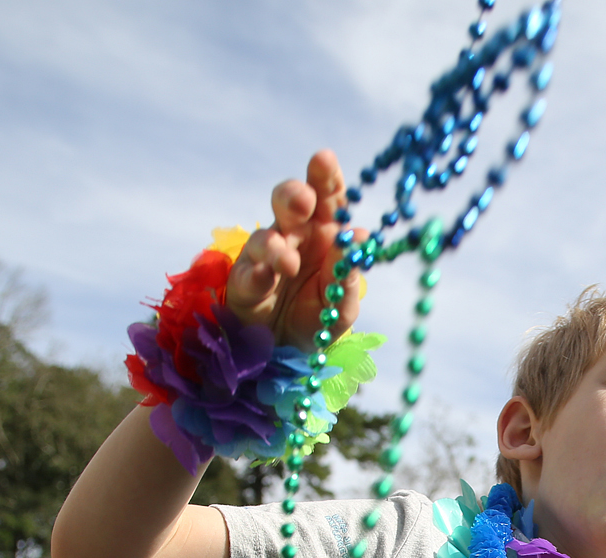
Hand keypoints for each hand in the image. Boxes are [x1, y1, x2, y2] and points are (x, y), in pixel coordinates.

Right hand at [225, 150, 364, 346]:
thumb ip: (349, 274)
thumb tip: (361, 236)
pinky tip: (265, 278)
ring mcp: (266, 257)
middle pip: (290, 202)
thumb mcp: (342, 303)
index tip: (323, 159)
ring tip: (289, 264)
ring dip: (276, 247)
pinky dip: (257, 274)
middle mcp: (294, 236)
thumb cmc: (318, 317)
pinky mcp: (244, 283)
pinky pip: (247, 273)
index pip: (327, 197)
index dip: (325, 177)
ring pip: (265, 237)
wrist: (287, 351)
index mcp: (325, 233)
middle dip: (294, 195)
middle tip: (303, 202)